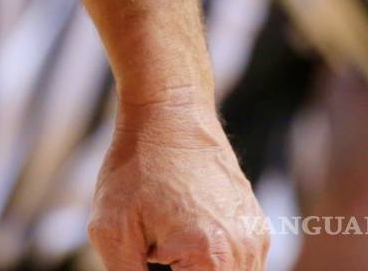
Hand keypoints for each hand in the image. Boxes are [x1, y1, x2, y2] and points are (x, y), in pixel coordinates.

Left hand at [89, 95, 268, 269]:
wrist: (169, 112)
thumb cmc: (136, 167)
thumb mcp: (112, 230)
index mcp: (212, 257)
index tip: (152, 259)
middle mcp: (245, 251)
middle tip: (154, 252)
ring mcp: (255, 238)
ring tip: (163, 246)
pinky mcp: (255, 226)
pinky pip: (238, 266)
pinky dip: (211, 265)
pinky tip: (178, 242)